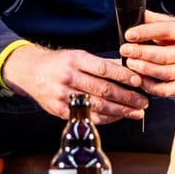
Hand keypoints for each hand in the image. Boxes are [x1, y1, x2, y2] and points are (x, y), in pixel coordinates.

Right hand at [2, 45, 146, 123]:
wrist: (31, 72)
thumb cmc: (59, 63)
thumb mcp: (78, 55)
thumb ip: (103, 63)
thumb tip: (129, 68)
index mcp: (75, 60)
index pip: (104, 69)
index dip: (123, 76)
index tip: (139, 81)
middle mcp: (68, 78)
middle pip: (103, 90)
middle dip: (127, 97)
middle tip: (143, 101)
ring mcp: (63, 96)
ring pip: (97, 106)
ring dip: (120, 111)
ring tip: (137, 112)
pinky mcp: (60, 110)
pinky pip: (87, 116)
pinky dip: (106, 118)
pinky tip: (118, 117)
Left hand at [121, 11, 174, 97]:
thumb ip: (156, 20)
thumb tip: (135, 14)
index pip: (166, 31)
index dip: (146, 33)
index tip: (129, 34)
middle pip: (165, 55)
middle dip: (142, 53)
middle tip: (126, 50)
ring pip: (166, 74)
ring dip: (145, 70)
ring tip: (131, 64)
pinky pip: (168, 90)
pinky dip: (152, 87)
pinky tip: (140, 80)